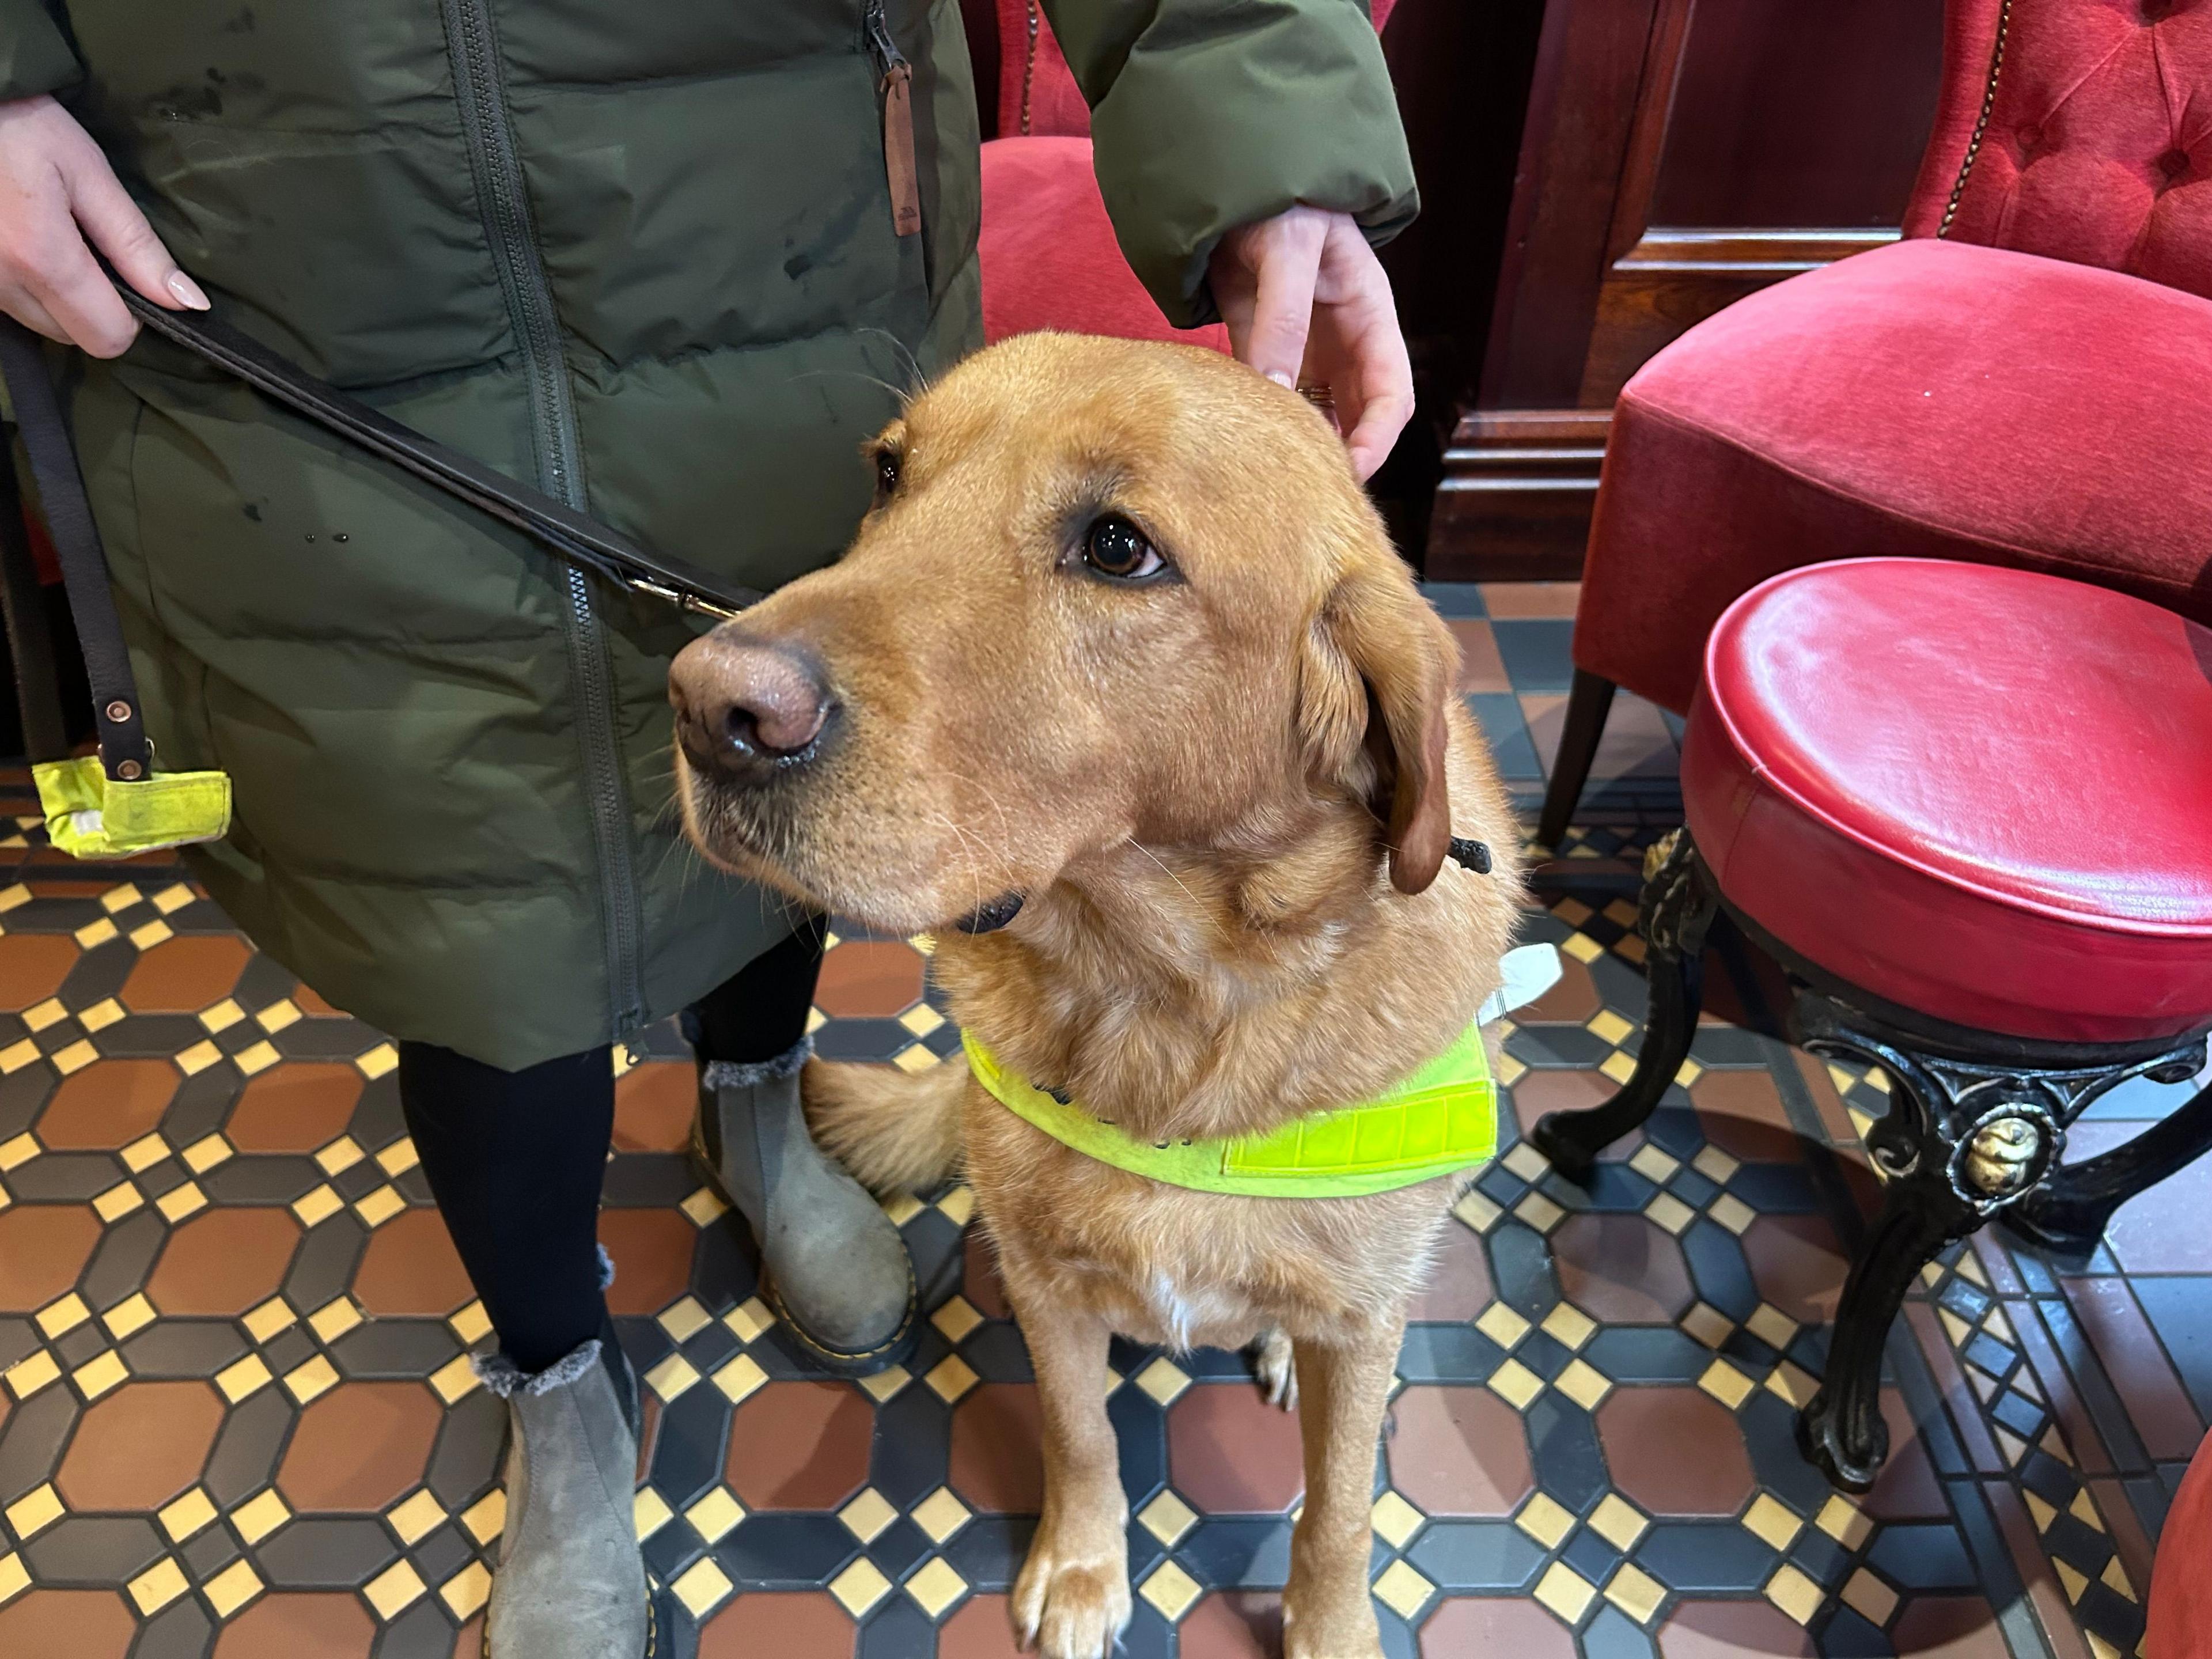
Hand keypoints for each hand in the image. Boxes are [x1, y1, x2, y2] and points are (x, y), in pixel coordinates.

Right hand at [0, 95, 205, 357]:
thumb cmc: (20, 124)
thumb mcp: (88, 173)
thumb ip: (136, 244)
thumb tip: (188, 302)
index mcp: (40, 258)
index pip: (107, 337)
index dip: (131, 317)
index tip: (128, 277)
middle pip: (74, 336)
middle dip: (93, 305)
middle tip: (85, 245)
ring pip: (40, 324)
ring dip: (57, 297)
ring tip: (49, 235)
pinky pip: (9, 305)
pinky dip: (26, 286)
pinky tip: (23, 241)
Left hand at [1210, 206, 1413, 481]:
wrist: (1236, 173)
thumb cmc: (1281, 200)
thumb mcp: (1288, 250)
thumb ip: (1282, 318)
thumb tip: (1275, 390)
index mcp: (1370, 319)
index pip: (1392, 396)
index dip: (1377, 439)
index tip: (1347, 473)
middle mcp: (1342, 343)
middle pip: (1356, 417)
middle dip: (1338, 456)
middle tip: (1303, 492)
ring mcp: (1304, 349)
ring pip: (1314, 414)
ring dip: (1300, 445)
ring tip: (1272, 478)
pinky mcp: (1263, 348)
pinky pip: (1269, 396)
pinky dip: (1261, 421)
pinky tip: (1242, 443)